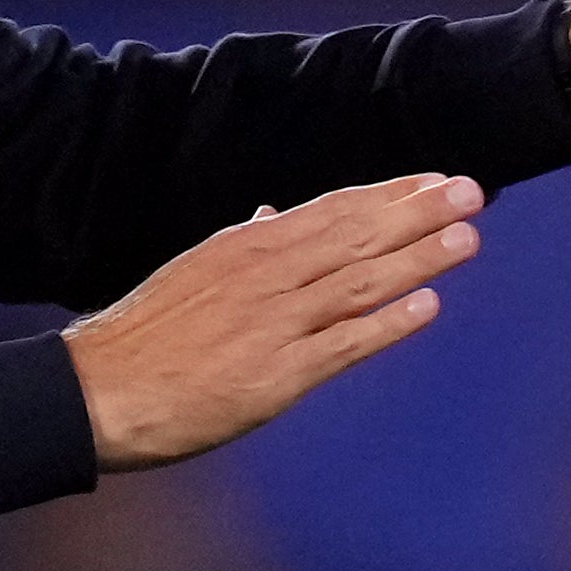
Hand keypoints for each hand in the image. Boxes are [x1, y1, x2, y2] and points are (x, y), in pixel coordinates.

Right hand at [64, 176, 483, 471]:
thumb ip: (244, 242)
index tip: (436, 178)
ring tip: (467, 239)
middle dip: (419, 212)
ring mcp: (273, 324)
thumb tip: (273, 212)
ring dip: (417, 259)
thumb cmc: (145, 335)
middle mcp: (266, 275)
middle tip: (473, 191)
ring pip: (358, 282)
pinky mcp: (275, 376)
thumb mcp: (195, 270)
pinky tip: (426, 308)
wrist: (97, 391)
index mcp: (248, 246)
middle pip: (356, 235)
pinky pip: (341, 345)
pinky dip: (386, 324)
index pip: (333, 208)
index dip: (390, 193)